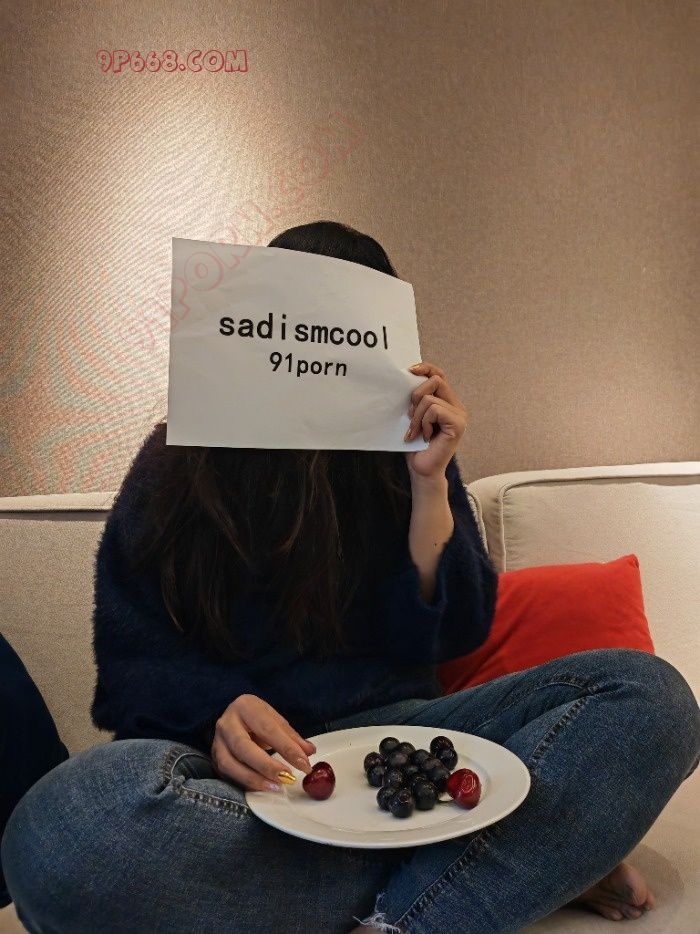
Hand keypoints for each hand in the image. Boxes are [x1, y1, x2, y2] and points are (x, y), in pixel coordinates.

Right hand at [210, 694, 316, 791]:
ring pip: (230, 764)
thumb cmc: (256, 718)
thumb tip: (309, 752)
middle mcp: (226, 723)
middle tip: (287, 777)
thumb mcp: (275, 720)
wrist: (232, 717)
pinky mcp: (214, 759)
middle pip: (243, 746)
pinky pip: (227, 775)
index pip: (267, 729)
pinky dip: (246, 783)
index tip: (304, 763)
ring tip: (275, 787)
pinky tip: (262, 788)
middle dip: (266, 765)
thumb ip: (291, 737)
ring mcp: (217, 742)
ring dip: (253, 778)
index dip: (286, 747)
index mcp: (245, 707)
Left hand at [404, 361, 467, 479]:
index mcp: (447, 402)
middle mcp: (456, 406)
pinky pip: (434, 410)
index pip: (439, 374)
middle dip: (416, 395)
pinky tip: (426, 437)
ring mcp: (459, 415)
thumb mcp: (413, 417)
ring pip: (430, 398)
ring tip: (416, 432)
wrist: (422, 469)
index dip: (426, 368)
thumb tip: (406, 378)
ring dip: (416, 417)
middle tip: (409, 415)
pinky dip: (424, 423)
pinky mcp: (458, 424)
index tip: (409, 370)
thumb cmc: (416, 445)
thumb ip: (416, 400)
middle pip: (435, 380)